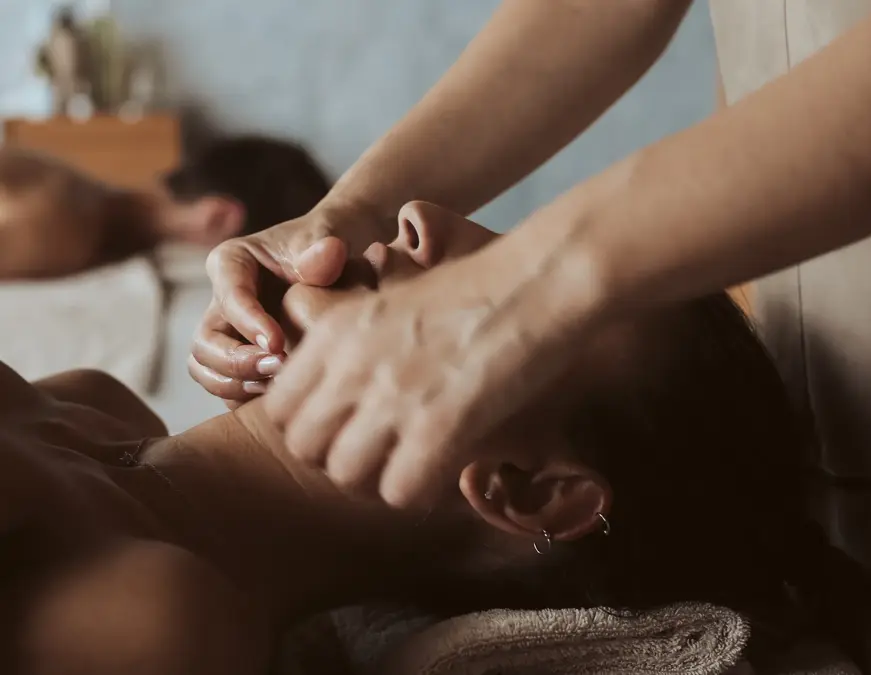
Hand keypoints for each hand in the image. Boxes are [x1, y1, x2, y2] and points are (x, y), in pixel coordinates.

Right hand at [189, 203, 388, 405]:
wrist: (339, 263)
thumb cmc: (327, 243)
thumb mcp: (327, 235)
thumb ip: (324, 248)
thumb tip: (328, 254)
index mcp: (231, 263)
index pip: (229, 296)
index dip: (248, 322)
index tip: (277, 343)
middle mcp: (221, 301)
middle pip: (205, 341)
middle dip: (236, 361)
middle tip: (277, 368)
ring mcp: (228, 333)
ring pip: (206, 369)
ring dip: (236, 384)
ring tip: (278, 386)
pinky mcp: (240, 359)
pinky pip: (226, 387)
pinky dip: (245, 398)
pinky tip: (279, 399)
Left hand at [263, 248, 573, 508]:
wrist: (537, 281)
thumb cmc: (475, 290)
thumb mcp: (393, 302)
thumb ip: (354, 346)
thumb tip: (342, 396)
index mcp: (336, 329)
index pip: (279, 407)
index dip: (310, 431)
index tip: (344, 433)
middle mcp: (352, 363)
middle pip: (305, 448)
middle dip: (336, 462)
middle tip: (378, 458)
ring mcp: (393, 394)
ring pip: (345, 475)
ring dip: (376, 481)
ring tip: (409, 468)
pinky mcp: (438, 425)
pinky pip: (399, 491)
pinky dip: (418, 492)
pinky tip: (441, 474)